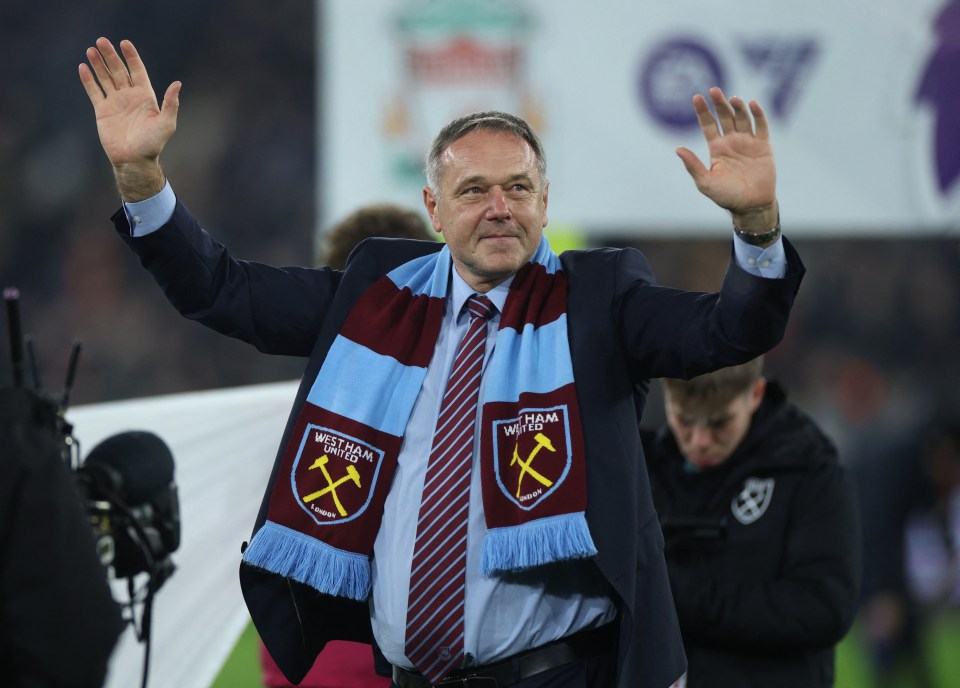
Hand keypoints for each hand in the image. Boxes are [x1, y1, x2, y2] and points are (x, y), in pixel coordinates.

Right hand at [79, 38, 179, 200]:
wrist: (134, 160)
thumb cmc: (153, 144)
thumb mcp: (166, 123)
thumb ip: (170, 103)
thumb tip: (177, 83)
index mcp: (145, 96)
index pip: (137, 71)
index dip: (131, 57)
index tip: (124, 43)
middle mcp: (129, 96)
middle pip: (119, 70)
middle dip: (111, 56)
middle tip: (101, 40)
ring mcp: (115, 102)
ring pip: (105, 78)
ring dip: (98, 64)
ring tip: (92, 50)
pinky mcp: (102, 111)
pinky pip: (94, 91)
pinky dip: (88, 80)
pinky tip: (83, 67)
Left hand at [676, 87, 777, 231]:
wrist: (751, 205)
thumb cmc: (726, 196)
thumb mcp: (705, 182)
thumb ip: (693, 165)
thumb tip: (677, 148)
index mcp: (717, 148)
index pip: (708, 125)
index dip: (703, 111)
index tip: (697, 97)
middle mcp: (731, 142)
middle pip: (725, 117)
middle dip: (719, 104)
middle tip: (714, 89)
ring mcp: (747, 142)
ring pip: (742, 118)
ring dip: (737, 107)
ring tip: (732, 98)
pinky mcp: (763, 145)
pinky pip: (761, 126)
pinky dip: (758, 114)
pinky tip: (752, 104)